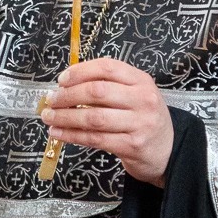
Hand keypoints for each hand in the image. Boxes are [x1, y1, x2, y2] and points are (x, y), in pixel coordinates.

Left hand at [38, 56, 174, 184]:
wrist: (167, 149)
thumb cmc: (143, 118)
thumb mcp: (135, 94)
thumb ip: (108, 86)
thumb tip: (66, 86)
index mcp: (141, 80)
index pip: (107, 67)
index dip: (80, 72)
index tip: (62, 80)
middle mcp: (142, 99)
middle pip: (97, 92)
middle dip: (67, 96)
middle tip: (50, 100)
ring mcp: (138, 123)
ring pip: (93, 117)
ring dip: (65, 117)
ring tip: (49, 117)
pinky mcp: (131, 145)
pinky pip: (95, 138)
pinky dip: (72, 135)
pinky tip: (58, 133)